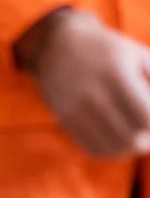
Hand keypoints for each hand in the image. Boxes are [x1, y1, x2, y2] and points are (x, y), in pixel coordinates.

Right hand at [29, 11, 149, 156]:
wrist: (57, 48)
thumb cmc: (107, 50)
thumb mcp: (139, 55)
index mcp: (115, 75)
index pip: (148, 117)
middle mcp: (92, 95)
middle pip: (133, 138)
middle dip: (149, 138)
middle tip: (148, 126)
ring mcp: (75, 111)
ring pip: (115, 148)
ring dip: (133, 147)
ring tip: (138, 133)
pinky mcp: (66, 121)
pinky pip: (96, 149)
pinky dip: (113, 150)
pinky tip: (119, 136)